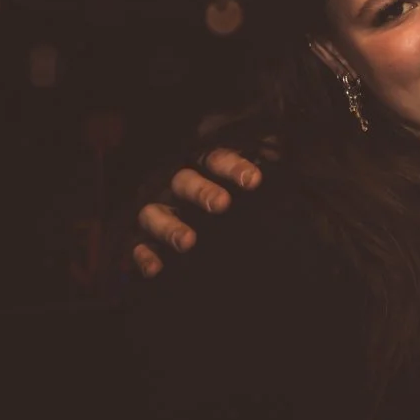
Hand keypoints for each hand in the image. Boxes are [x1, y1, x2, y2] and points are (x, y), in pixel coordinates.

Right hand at [132, 148, 261, 276]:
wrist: (192, 231)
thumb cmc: (228, 195)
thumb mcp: (245, 176)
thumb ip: (263, 159)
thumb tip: (283, 149)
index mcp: (201, 165)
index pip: (217, 158)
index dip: (234, 167)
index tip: (254, 180)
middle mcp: (174, 185)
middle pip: (184, 182)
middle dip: (202, 191)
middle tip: (222, 204)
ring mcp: (155, 211)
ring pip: (154, 214)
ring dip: (171, 227)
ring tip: (189, 242)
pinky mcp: (139, 239)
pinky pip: (136, 247)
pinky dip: (144, 257)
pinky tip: (156, 270)